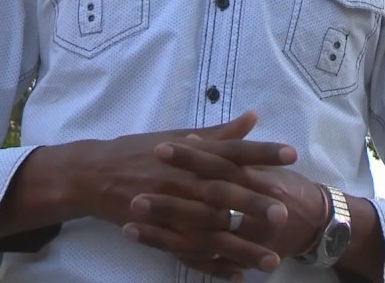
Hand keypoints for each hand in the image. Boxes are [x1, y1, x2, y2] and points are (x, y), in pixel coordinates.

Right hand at [62, 112, 294, 276]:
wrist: (93, 174)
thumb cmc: (141, 151)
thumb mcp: (178, 136)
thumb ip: (220, 134)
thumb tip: (254, 118)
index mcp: (190, 154)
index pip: (232, 151)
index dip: (261, 152)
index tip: (292, 154)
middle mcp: (182, 181)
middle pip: (222, 193)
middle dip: (252, 205)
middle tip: (283, 214)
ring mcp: (170, 210)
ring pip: (210, 231)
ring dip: (241, 247)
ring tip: (272, 260)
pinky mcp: (159, 233)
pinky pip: (189, 254)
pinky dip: (213, 266)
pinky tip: (238, 276)